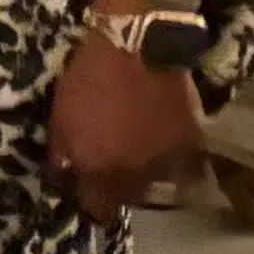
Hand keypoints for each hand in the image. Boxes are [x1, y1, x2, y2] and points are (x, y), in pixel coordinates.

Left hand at [49, 30, 204, 215]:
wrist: (139, 45)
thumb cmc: (89, 78)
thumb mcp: (60, 117)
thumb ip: (62, 154)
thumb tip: (64, 175)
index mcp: (100, 168)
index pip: (99, 208)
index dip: (93, 203)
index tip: (89, 193)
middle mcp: (137, 173)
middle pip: (129, 197)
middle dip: (118, 187)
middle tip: (110, 167)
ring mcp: (169, 158)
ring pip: (156, 180)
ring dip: (144, 172)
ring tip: (135, 151)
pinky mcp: (193, 141)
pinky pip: (179, 160)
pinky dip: (167, 154)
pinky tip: (156, 139)